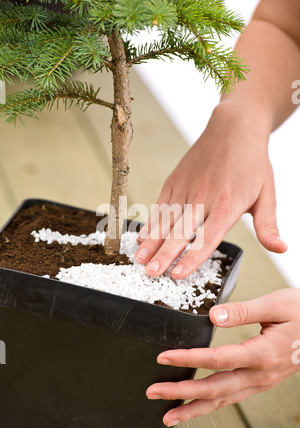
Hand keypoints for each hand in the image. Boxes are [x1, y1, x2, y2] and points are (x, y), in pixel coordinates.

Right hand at [135, 101, 286, 278]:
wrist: (233, 128)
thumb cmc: (251, 164)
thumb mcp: (266, 195)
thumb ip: (268, 226)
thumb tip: (281, 248)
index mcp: (226, 206)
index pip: (206, 238)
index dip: (191, 258)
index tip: (178, 274)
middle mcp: (203, 199)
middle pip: (180, 232)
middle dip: (164, 255)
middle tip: (151, 273)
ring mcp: (186, 189)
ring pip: (165, 221)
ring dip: (151, 242)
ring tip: (139, 260)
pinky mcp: (174, 182)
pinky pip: (160, 206)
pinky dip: (150, 223)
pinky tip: (141, 238)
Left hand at [146, 288, 299, 426]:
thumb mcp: (277, 304)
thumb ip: (244, 310)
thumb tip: (214, 316)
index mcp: (262, 353)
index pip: (217, 360)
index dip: (188, 359)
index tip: (164, 358)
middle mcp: (260, 374)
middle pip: (215, 389)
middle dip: (181, 393)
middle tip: (154, 393)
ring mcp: (261, 382)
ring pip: (223, 400)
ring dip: (193, 407)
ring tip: (169, 414)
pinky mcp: (261, 381)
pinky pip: (232, 398)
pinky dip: (211, 405)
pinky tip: (197, 406)